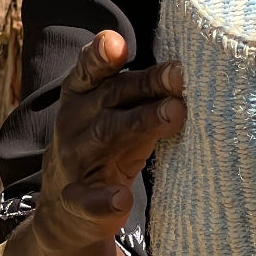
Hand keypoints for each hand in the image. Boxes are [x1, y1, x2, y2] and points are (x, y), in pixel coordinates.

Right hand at [33, 30, 185, 253]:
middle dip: (146, 84)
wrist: (65, 212)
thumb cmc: (105, 144)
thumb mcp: (117, 112)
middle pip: (111, 97)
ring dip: (140, 123)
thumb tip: (190, 68)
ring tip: (174, 114)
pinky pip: (86, 200)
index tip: (117, 43)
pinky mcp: (77, 203)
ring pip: (105, 136)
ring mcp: (74, 161)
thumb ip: (144, 89)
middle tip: (179, 76)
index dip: (101, 55)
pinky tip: (121, 199)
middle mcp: (74, 122)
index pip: (89, 69)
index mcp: (81, 95)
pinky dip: (103, 200)